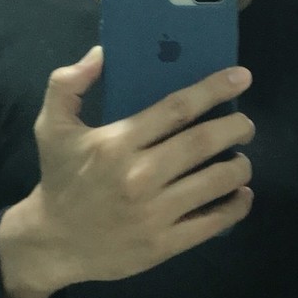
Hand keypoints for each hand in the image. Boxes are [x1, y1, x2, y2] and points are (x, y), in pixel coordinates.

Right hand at [26, 44, 254, 285]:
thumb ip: (68, 83)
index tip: (242, 77)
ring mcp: (154, 212)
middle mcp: (139, 175)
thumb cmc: (59, 179)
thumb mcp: (51, 126)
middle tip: (246, 125)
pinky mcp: (163, 244)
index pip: (177, 108)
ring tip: (242, 160)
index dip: (214, 89)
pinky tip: (240, 196)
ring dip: (239, 167)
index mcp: (117, 142)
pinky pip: (212, 222)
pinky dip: (235, 206)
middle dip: (236, 128)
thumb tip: (102, 53)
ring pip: (215, 182)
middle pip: (204, 143)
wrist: (51, 242)